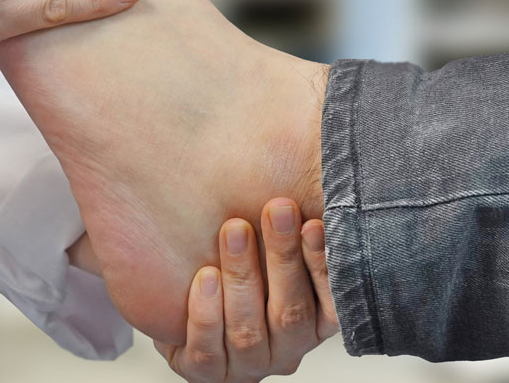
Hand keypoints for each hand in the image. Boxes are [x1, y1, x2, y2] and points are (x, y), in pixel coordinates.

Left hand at [154, 201, 338, 382]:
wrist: (178, 285)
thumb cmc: (236, 250)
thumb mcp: (270, 232)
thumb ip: (292, 213)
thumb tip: (316, 149)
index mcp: (313, 319)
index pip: (331, 300)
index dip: (323, 262)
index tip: (313, 222)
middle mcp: (286, 348)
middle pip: (292, 312)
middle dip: (284, 256)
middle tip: (277, 209)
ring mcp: (247, 364)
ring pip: (249, 332)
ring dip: (243, 277)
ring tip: (234, 230)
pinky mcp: (207, 372)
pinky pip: (207, 352)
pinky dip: (206, 314)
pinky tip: (205, 278)